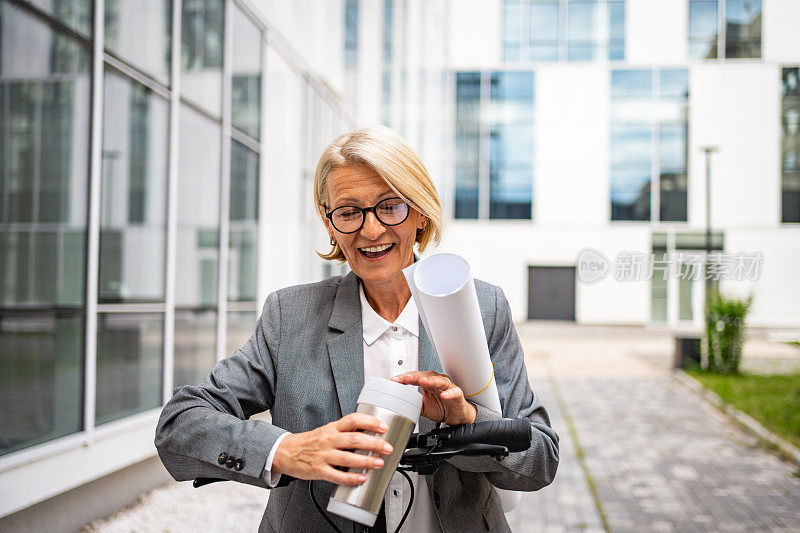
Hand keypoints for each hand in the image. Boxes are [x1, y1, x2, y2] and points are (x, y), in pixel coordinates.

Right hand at [272, 412, 393, 485]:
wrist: (286, 452)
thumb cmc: (310, 442)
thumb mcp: (327, 430)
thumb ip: (345, 432)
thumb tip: (369, 433)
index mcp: (332, 428)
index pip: (353, 420)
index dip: (370, 422)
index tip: (383, 427)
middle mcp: (328, 439)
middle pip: (354, 439)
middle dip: (374, 444)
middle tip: (387, 448)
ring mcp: (323, 455)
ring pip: (348, 458)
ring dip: (366, 461)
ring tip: (379, 463)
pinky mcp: (318, 470)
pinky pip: (337, 476)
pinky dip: (351, 478)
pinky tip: (361, 479)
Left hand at [391, 371, 476, 425]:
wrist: (457, 415)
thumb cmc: (442, 407)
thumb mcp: (423, 407)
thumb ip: (412, 404)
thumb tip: (398, 406)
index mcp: (428, 383)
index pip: (414, 378)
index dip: (404, 378)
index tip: (394, 380)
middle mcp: (437, 382)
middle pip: (425, 376)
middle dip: (414, 376)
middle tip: (405, 378)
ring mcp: (448, 387)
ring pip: (439, 381)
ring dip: (430, 380)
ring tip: (422, 381)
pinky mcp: (458, 395)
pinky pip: (454, 392)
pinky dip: (449, 393)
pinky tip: (444, 395)